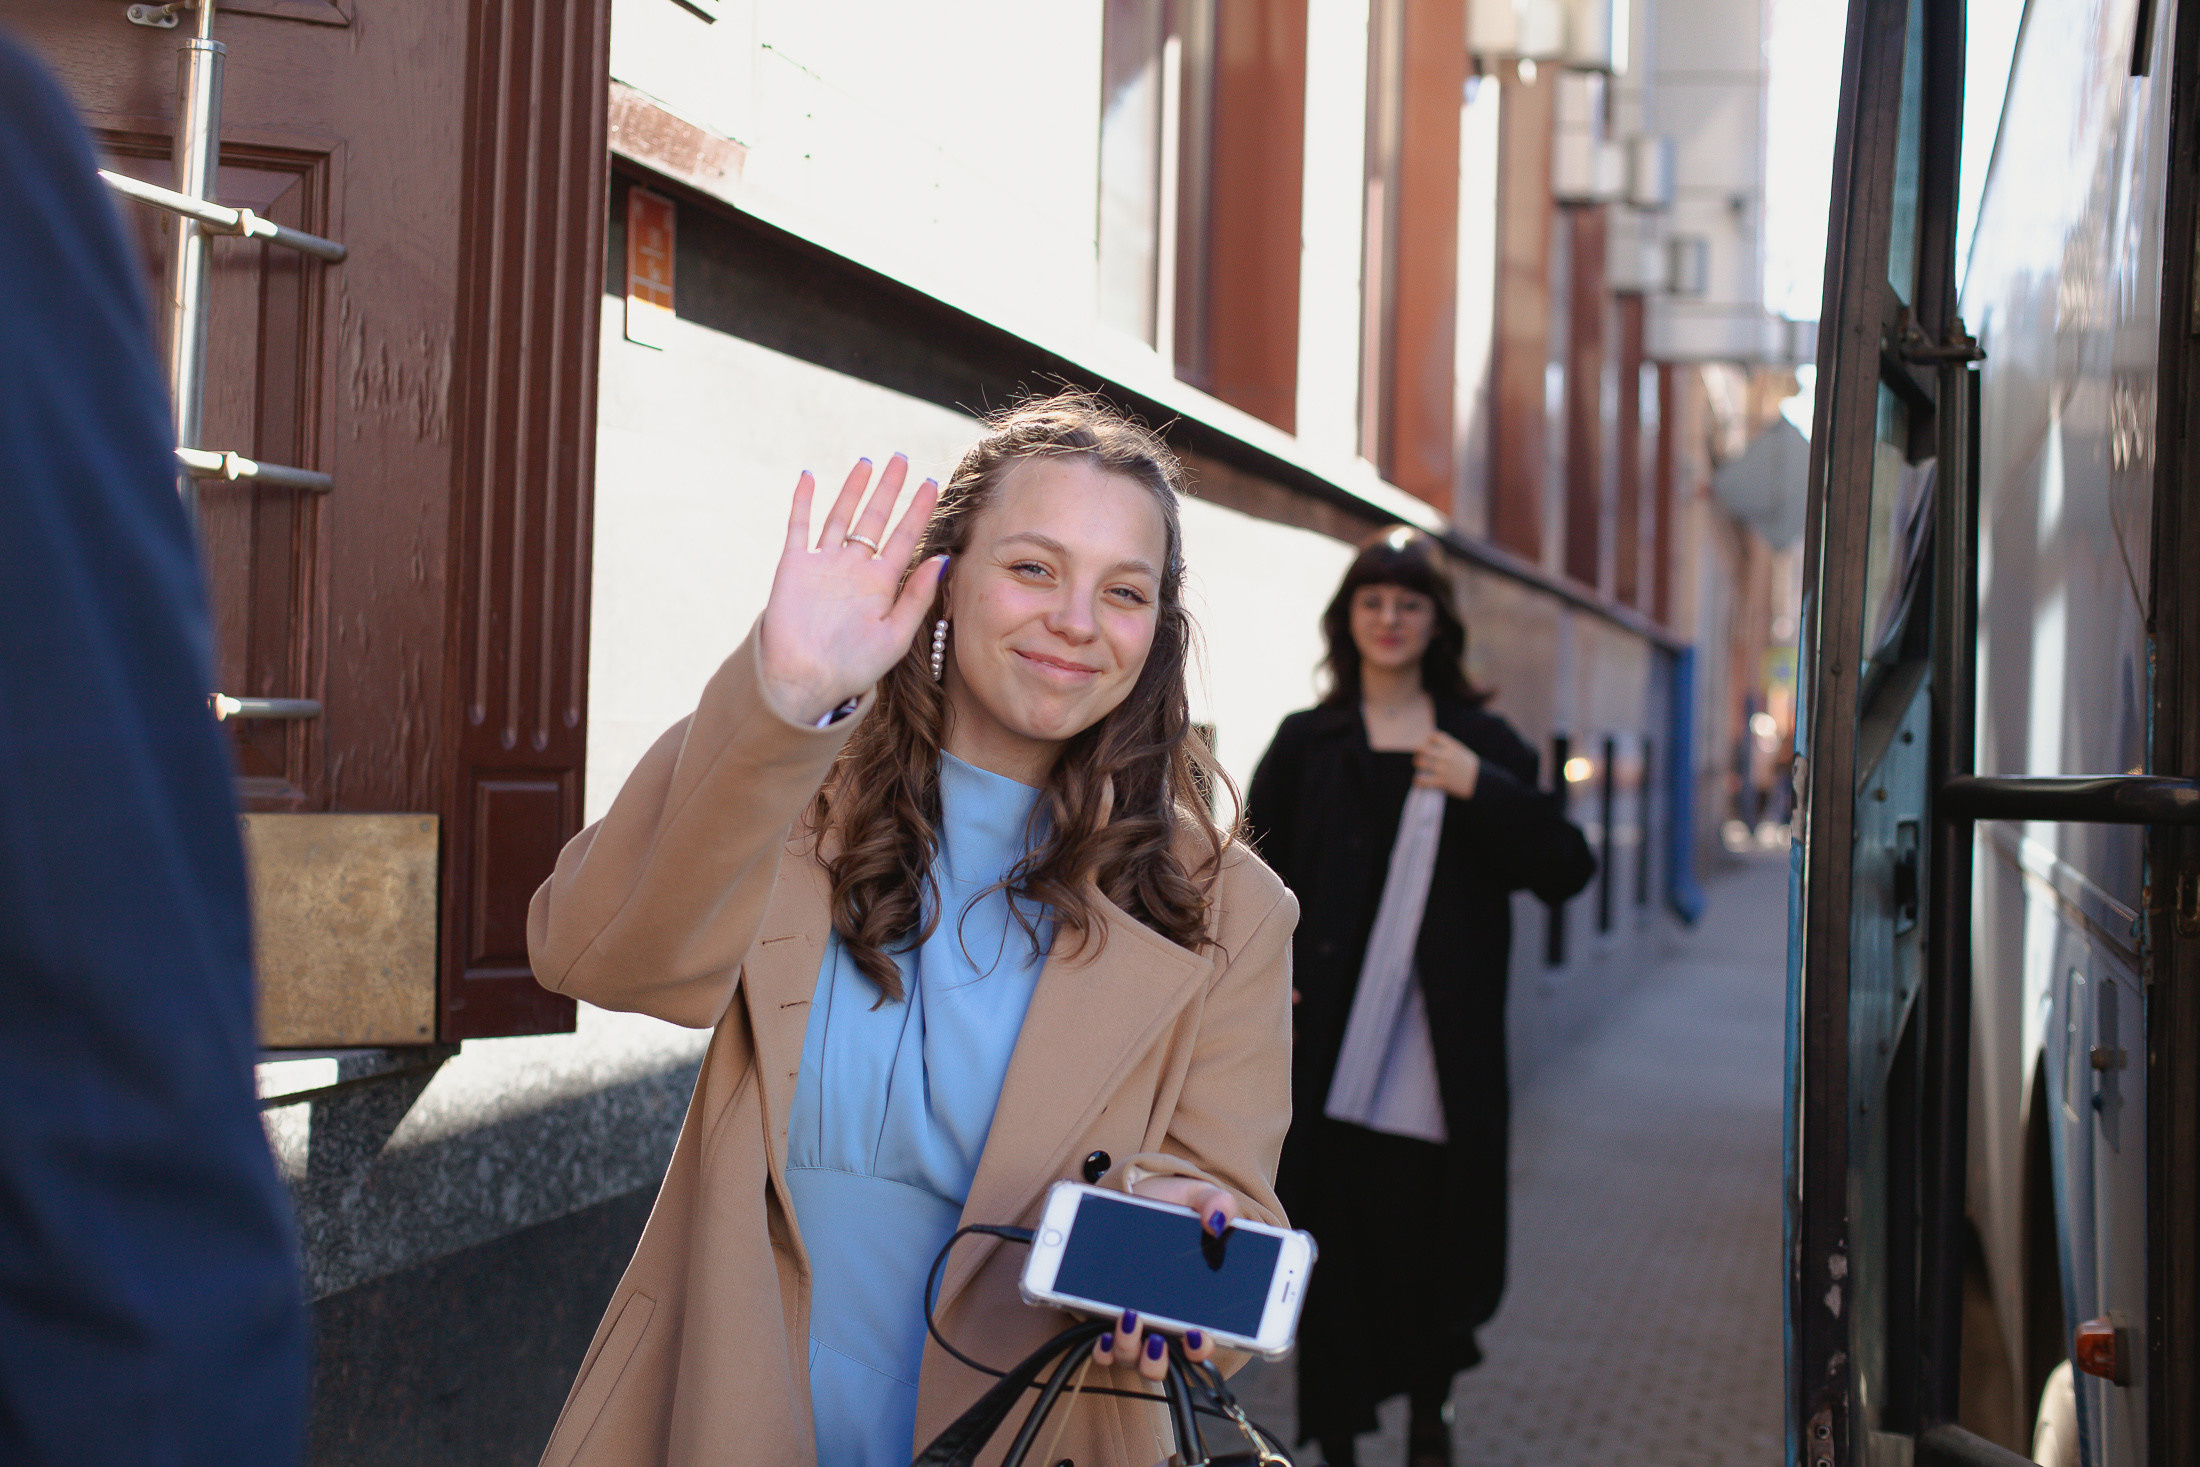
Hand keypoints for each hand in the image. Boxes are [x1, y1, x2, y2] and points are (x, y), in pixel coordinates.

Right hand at [757, 455, 944, 724]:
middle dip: (889, 490)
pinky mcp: (794, 566)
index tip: (933, 485)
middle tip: (902, 458)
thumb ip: (918, 596)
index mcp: (881, 584)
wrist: (804, 680)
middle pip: (875, 520)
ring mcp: (824, 565)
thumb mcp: (897, 634)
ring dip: (853, 489)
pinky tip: (811, 477)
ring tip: (868, 462)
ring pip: (841, 516)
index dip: (918, 511)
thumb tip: (942, 559)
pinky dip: (804, 501)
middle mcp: (854, 569)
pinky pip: (800, 526)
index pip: (906, 538)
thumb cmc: (854, 666)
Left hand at [1089, 1176, 1237, 1378]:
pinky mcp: (1101, 1318)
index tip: (1197, 1335)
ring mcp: (1132, 1325)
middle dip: (1160, 1359)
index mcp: (1195, 1302)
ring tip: (1127, 1317)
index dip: (1202, 1347)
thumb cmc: (1168, 1204)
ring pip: (1132, 1356)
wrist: (1128, 1197)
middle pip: (1166, 1361)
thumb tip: (1218, 1220)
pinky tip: (1101, 1332)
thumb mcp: (1194, 1197)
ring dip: (1129, 1347)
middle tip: (1157, 1338)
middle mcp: (1163, 1322)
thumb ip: (1216, 1202)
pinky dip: (1103, 1347)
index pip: (1203, 1339)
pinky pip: (1103, 1348)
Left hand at [1413, 729, 1479, 798]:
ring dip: (1417, 764)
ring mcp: (1443, 769)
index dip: (1428, 740)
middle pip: (1422, 748)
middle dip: (1419, 752)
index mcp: (1452, 747)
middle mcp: (1446, 756)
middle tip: (1420, 756)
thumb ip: (1449, 745)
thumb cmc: (1469, 766)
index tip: (1429, 745)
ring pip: (1420, 762)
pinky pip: (1423, 781)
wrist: (1479, 782)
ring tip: (1419, 766)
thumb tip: (1435, 736)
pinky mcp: (1441, 782)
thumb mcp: (1461, 751)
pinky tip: (1418, 781)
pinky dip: (1418, 781)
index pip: (1433, 736)